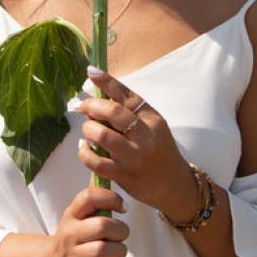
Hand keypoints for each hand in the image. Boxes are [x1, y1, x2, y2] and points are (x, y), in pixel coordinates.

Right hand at [43, 186, 129, 256]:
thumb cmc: (72, 235)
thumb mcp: (78, 213)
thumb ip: (94, 197)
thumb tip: (107, 165)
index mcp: (72, 214)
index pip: (88, 197)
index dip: (110, 198)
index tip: (123, 207)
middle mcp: (70, 234)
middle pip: (101, 226)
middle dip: (120, 229)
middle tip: (122, 233)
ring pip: (102, 251)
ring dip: (119, 251)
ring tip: (119, 251)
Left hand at [76, 68, 195, 216]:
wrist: (175, 185)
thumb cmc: (160, 151)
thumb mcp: (153, 126)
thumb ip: (132, 112)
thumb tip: (99, 100)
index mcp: (151, 118)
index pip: (127, 95)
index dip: (107, 81)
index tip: (90, 72)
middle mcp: (145, 135)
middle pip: (113, 111)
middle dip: (91, 106)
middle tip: (81, 107)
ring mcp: (134, 156)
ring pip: (102, 135)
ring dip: (88, 129)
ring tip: (87, 130)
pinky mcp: (124, 175)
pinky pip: (96, 162)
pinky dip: (84, 152)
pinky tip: (85, 148)